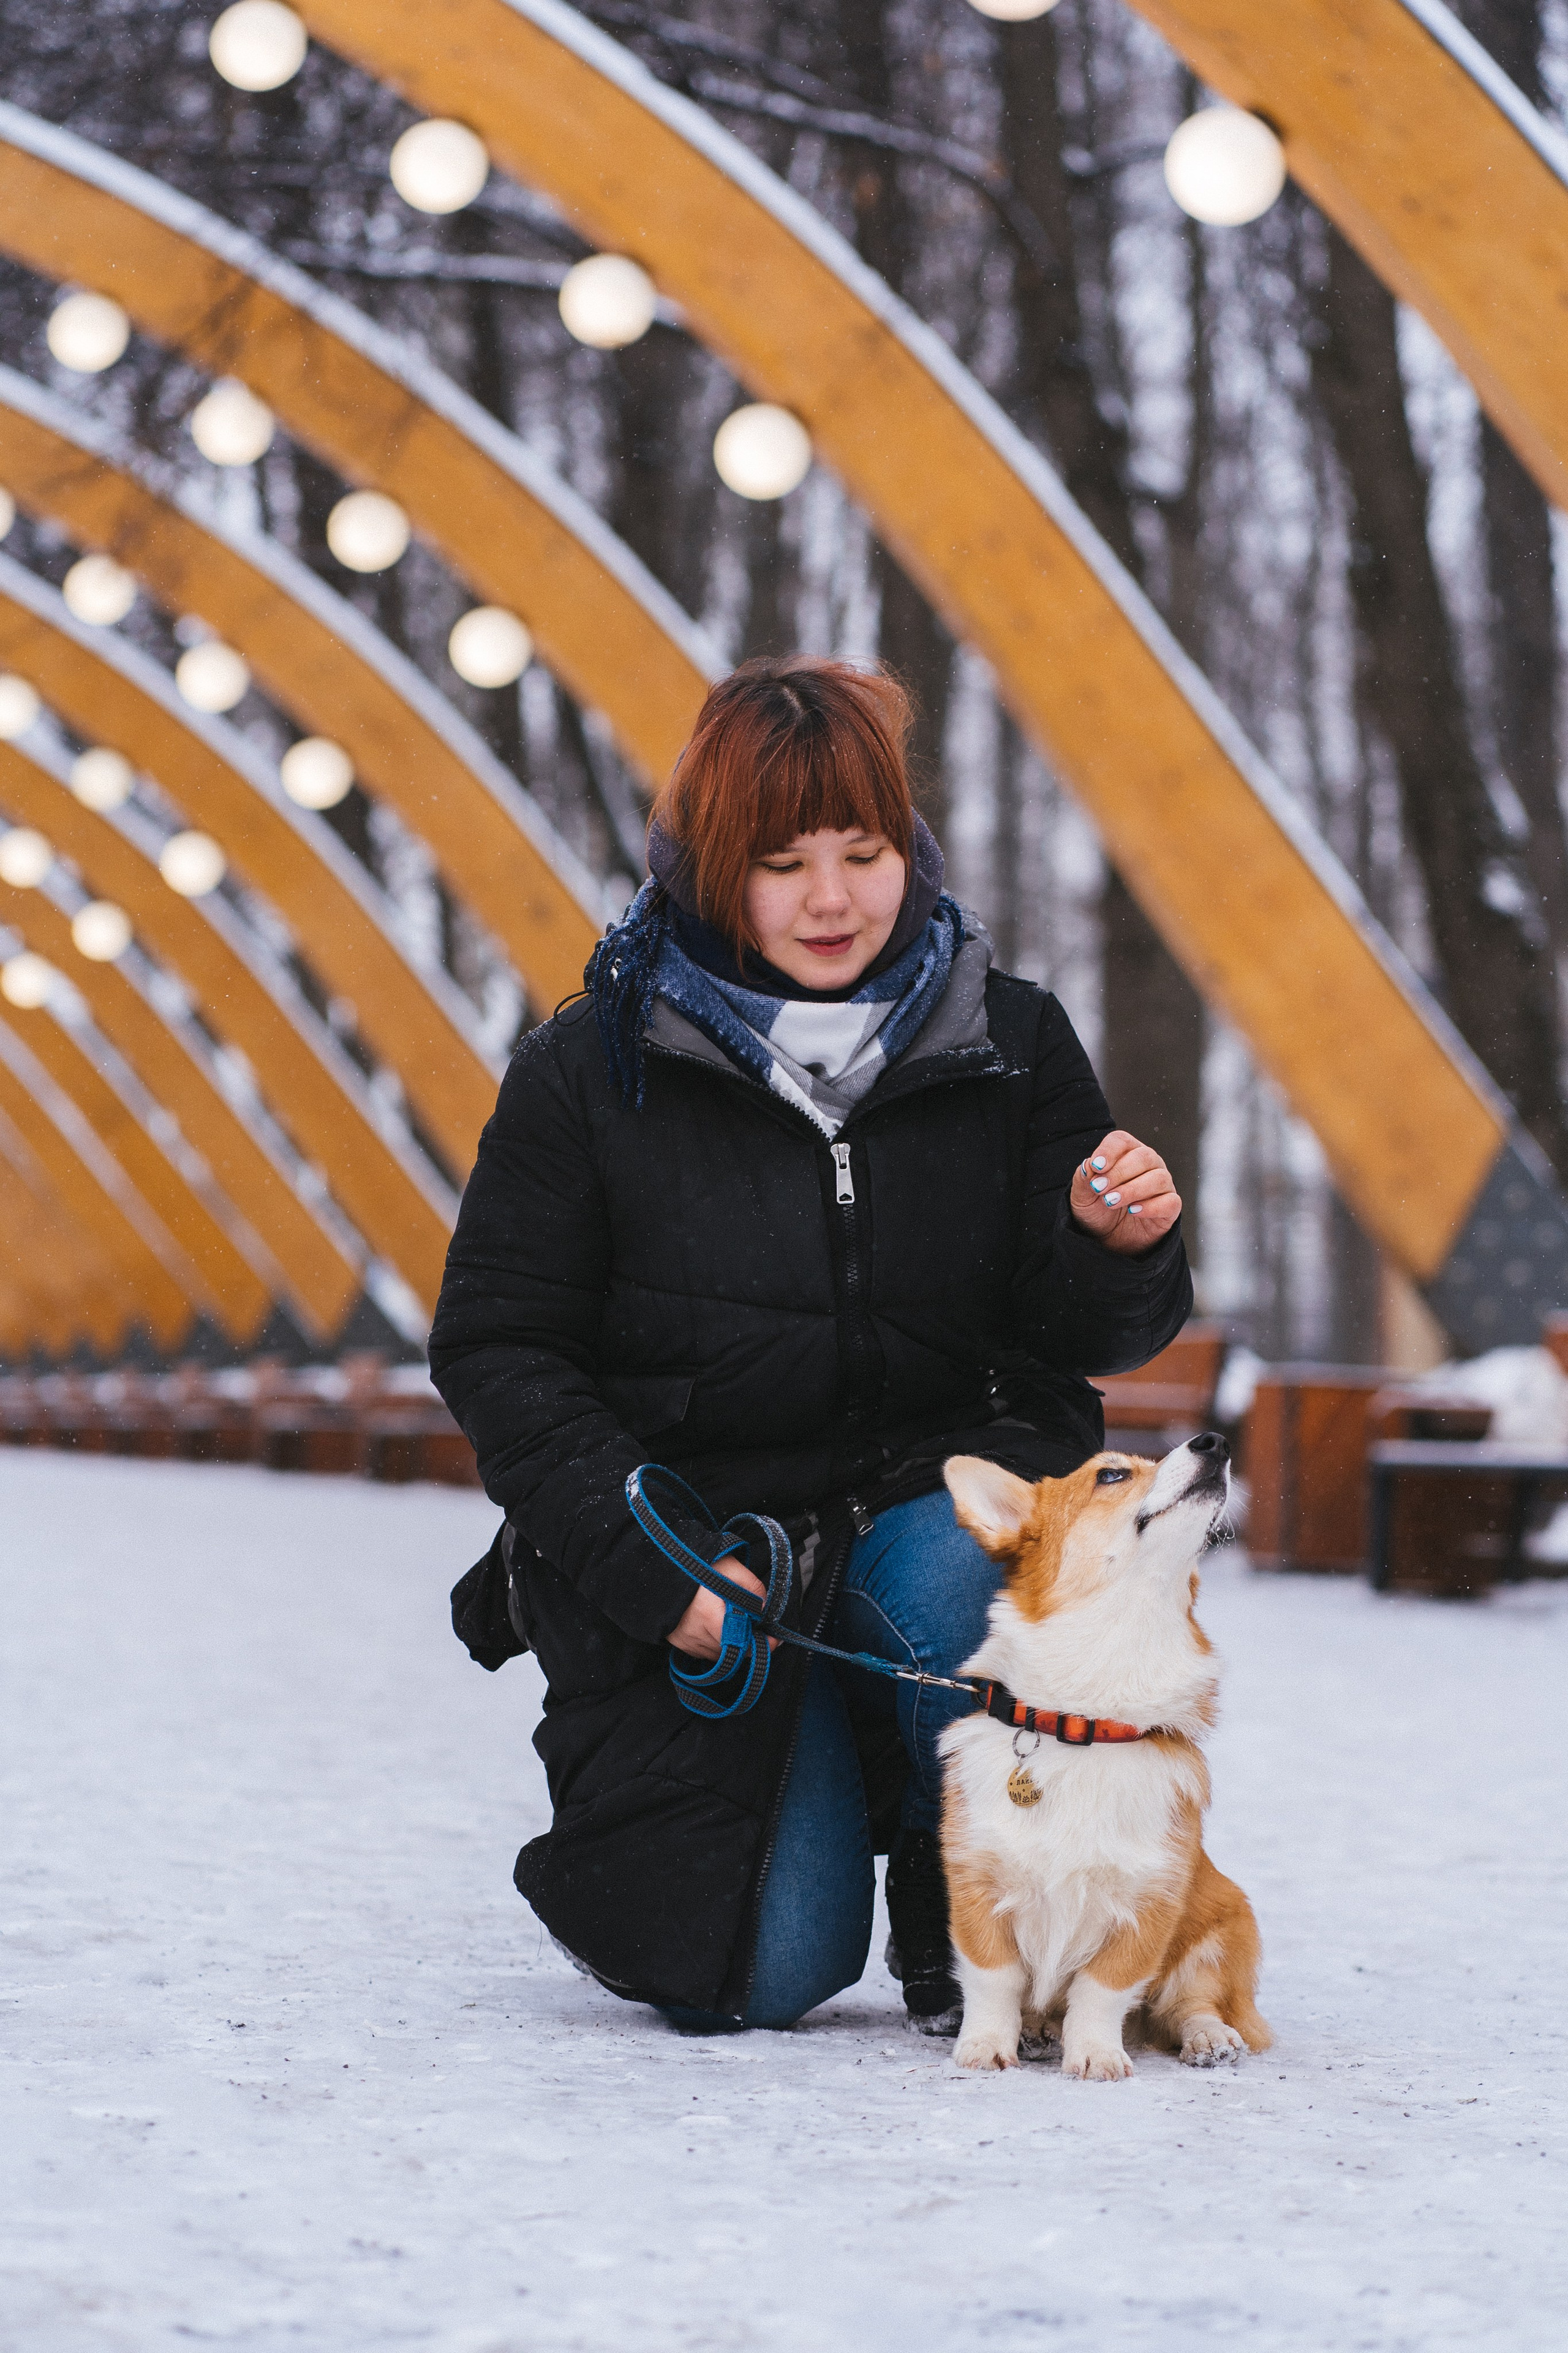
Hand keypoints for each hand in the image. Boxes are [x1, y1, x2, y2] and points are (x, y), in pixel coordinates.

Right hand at [667, 1554, 774, 1662]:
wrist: (663, 1562)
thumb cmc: (698, 1563)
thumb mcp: (733, 1569)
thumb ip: (753, 1590)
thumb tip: (764, 1611)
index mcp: (710, 1618)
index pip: (743, 1645)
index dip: (762, 1644)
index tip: (775, 1640)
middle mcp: (696, 1635)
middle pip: (732, 1652)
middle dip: (746, 1640)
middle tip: (753, 1624)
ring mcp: (685, 1641)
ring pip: (717, 1654)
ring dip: (729, 1643)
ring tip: (731, 1621)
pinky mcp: (677, 1642)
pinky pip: (702, 1651)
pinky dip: (713, 1643)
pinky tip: (714, 1625)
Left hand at [1069, 1130, 1180, 1255]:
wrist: (1108, 1240)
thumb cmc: (1097, 1211)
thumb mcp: (1082, 1197)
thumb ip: (1083, 1178)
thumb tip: (1089, 1165)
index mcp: (1125, 1154)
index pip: (1122, 1140)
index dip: (1109, 1151)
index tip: (1096, 1167)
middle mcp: (1148, 1165)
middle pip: (1144, 1156)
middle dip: (1119, 1173)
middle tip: (1100, 1189)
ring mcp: (1162, 1185)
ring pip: (1159, 1178)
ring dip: (1132, 1189)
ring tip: (1112, 1202)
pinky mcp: (1170, 1207)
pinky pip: (1170, 1202)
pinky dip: (1151, 1206)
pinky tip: (1133, 1211)